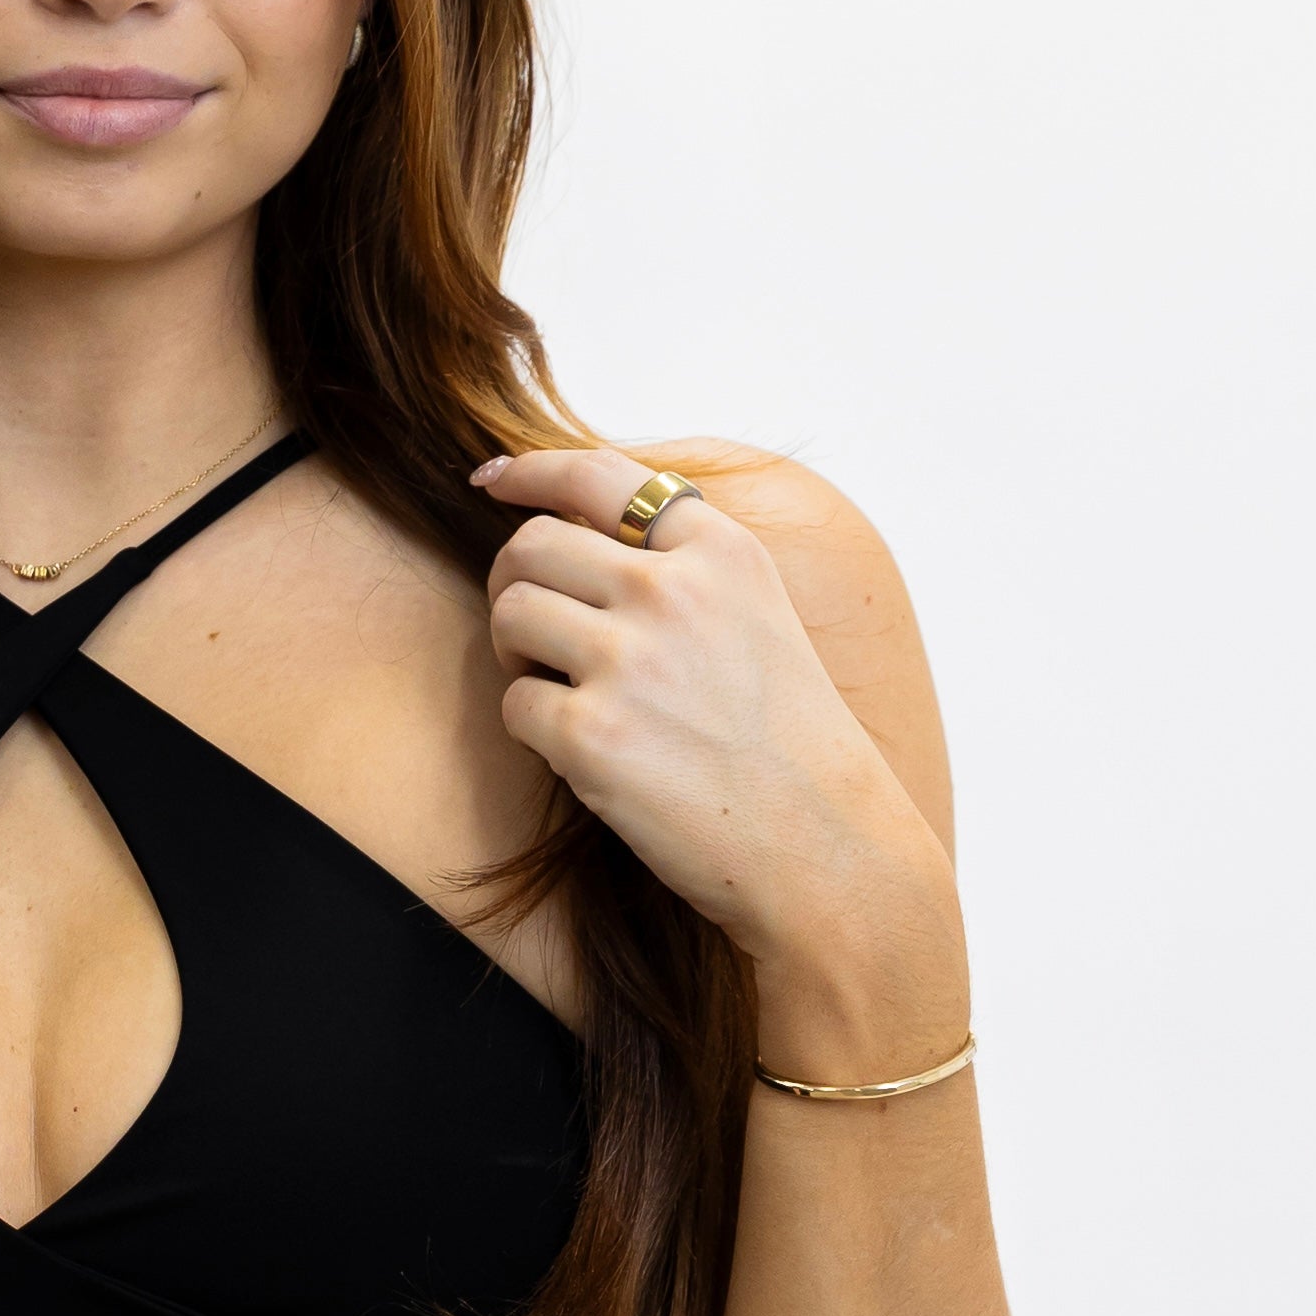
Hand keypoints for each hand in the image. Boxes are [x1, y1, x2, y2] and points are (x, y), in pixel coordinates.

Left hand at [470, 445, 962, 1021]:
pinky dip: (534, 728)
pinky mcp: (590, 735)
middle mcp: (671, 591)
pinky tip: (586, 751)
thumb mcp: (756, 617)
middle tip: (531, 631)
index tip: (493, 480)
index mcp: (719, 551)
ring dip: (515, 651)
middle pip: (530, 545)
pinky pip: (515, 702)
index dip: (531, 471)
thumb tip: (573, 526)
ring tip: (560, 689)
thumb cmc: (786, 742)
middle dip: (513, 582)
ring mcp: (628, 661)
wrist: (823, 845)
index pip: (599, 474)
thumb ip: (681, 566)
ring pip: (508, 612)